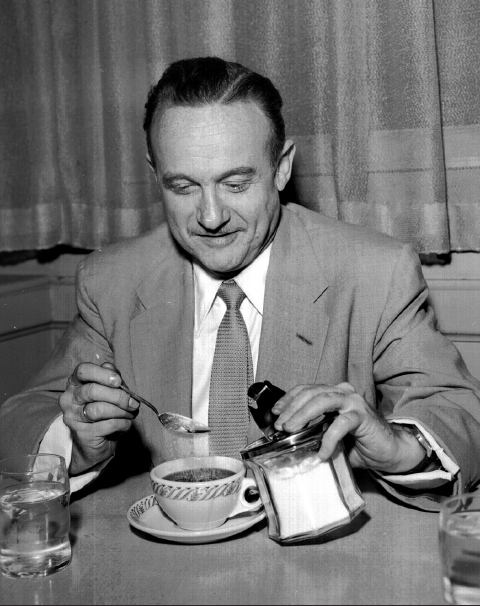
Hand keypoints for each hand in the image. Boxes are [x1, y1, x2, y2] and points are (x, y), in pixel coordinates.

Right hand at [59, 362, 138, 474]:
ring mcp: (72, 417)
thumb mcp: (110, 392)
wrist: (96, 444)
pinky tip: (126, 424)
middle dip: (118, 396)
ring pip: (99, 409)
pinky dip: (122, 423)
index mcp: (75, 383)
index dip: (102, 373)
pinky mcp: (82, 434)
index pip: (82, 371)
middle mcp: (69, 399)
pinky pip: (107, 425)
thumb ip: (112, 379)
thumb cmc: (104, 412)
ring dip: (122, 411)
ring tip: (131, 413)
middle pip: (92, 391)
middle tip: (133, 402)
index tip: (118, 381)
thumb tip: (115, 373)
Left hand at [271, 382, 424, 472]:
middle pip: (311, 393)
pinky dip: (328, 439)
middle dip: (291, 408)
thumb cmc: (358, 444)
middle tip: (280, 425)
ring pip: (323, 401)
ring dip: (303, 415)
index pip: (306, 390)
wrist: (389, 452)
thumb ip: (313, 431)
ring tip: (292, 430)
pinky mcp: (363, 417)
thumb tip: (286, 438)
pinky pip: (340, 424)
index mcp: (333, 394)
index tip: (274, 413)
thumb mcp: (329, 435)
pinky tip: (323, 452)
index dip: (288, 399)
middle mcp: (343, 393)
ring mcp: (353, 402)